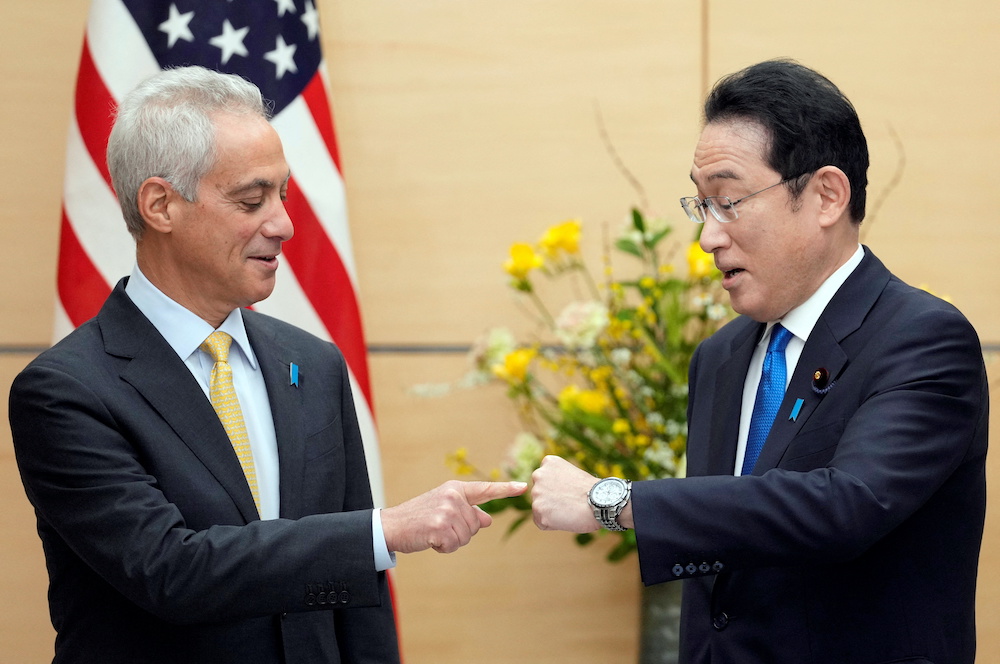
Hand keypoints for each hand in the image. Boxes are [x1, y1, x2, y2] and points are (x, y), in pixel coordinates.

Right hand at [381, 480, 526, 553]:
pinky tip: (430, 540)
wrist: (391, 525)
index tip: (524, 487)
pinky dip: (444, 548)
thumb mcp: (444, 509)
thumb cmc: (419, 517)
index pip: (484, 489)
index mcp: (455, 489)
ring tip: (433, 533)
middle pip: (475, 524)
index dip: (505, 489)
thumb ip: (467, 511)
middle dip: (460, 532)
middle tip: (439, 527)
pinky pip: (454, 545)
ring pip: (466, 537)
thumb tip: (487, 519)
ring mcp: (447, 511)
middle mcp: (453, 497)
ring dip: (451, 541)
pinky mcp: (440, 527)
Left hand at [531, 455, 603, 532]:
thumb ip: (556, 479)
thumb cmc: (592, 491)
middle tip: (570, 502)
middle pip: (540, 494)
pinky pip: (541, 522)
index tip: (571, 491)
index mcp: (548, 462)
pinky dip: (552, 524)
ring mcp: (537, 493)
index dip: (558, 490)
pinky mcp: (538, 510)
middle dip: (552, 501)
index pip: (544, 481)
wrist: (600, 502)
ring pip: (540, 509)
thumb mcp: (572, 474)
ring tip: (569, 510)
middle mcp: (538, 474)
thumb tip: (550, 493)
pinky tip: (565, 518)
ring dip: (552, 513)